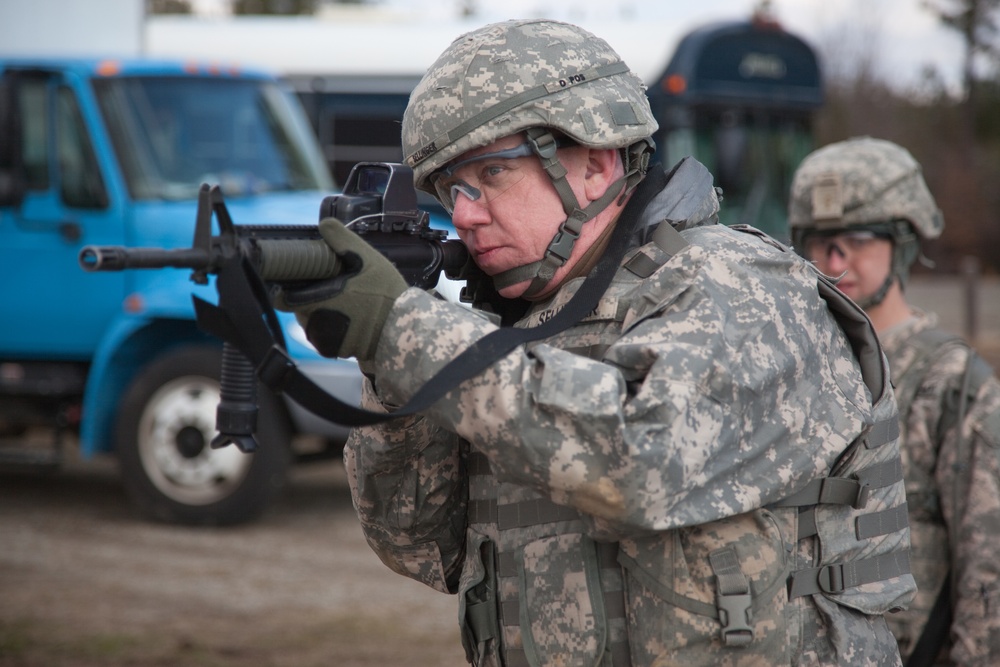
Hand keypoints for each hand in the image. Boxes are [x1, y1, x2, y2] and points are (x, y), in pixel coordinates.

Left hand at [274, 218, 406, 360]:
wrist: (406, 330)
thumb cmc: (387, 295)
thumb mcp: (368, 260)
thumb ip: (342, 241)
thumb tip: (324, 224)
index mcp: (317, 301)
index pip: (283, 299)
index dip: (287, 289)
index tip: (300, 282)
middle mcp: (316, 325)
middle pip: (299, 309)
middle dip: (311, 298)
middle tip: (334, 289)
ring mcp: (325, 342)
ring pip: (312, 323)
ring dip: (321, 313)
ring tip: (345, 304)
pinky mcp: (335, 353)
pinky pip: (324, 338)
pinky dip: (332, 328)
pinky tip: (350, 319)